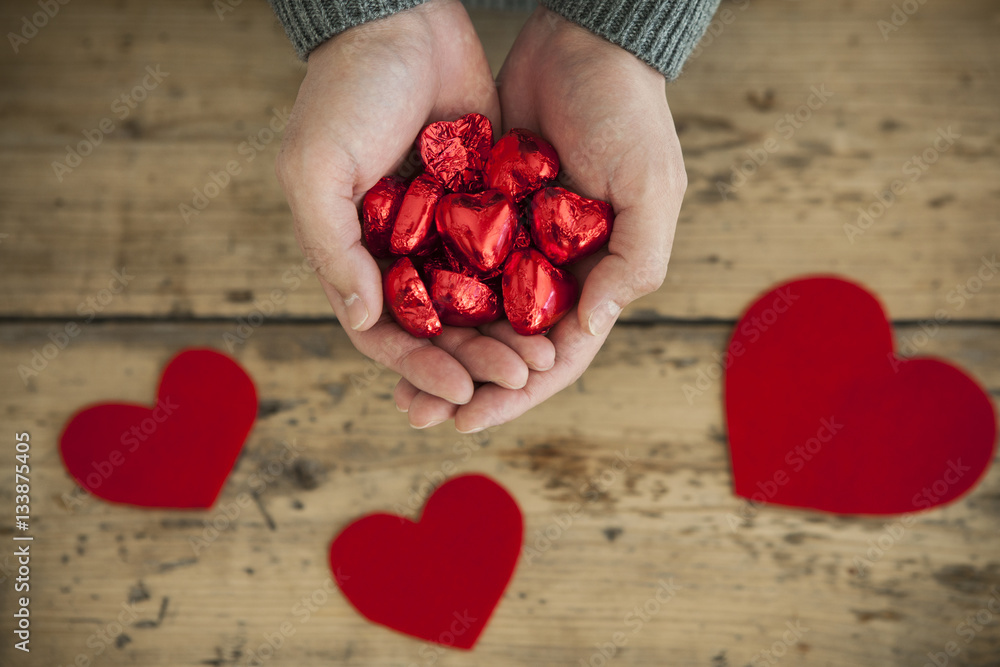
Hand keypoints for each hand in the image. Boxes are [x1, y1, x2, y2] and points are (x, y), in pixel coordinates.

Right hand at [275, 0, 554, 423]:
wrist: (401, 19)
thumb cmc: (344, 93)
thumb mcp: (314, 169)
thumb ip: (332, 248)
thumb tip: (362, 322)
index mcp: (354, 255)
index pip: (387, 333)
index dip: (422, 369)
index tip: (462, 392)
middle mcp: (399, 252)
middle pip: (440, 328)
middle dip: (476, 360)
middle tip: (517, 379)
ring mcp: (442, 230)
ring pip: (478, 302)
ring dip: (505, 336)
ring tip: (541, 360)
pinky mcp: (481, 204)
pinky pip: (504, 258)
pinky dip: (524, 288)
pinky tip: (555, 312)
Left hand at [395, 7, 687, 431]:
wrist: (582, 42)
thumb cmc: (629, 114)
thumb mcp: (650, 188)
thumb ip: (633, 263)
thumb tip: (587, 333)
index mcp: (598, 277)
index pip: (556, 356)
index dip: (515, 394)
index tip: (468, 421)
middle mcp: (554, 270)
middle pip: (506, 346)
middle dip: (464, 384)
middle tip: (415, 413)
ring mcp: (516, 242)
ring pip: (473, 313)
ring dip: (439, 350)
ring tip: (394, 383)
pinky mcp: (482, 210)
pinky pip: (451, 262)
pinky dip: (427, 292)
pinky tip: (391, 315)